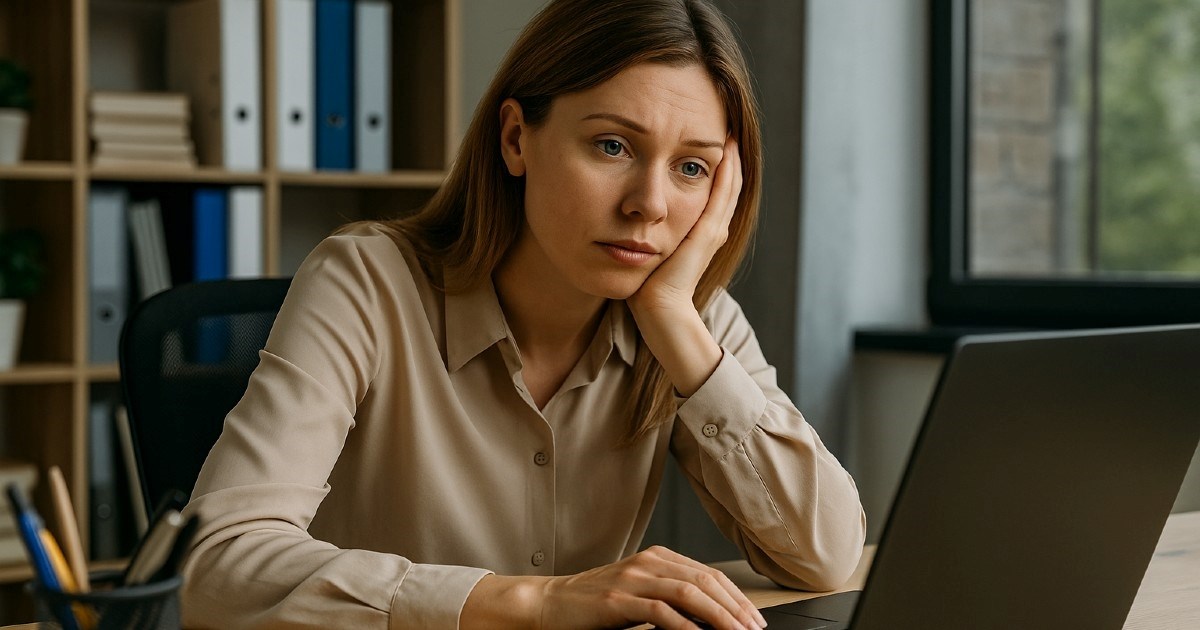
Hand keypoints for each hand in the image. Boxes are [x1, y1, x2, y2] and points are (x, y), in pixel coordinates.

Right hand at [539, 546, 766, 629]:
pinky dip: (684, 626)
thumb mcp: (638, 593)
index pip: (709, 574)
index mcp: (658, 557)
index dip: (736, 597)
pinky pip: (660, 610)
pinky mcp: (617, 598)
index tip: (753, 619)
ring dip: (718, 615)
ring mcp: (633, 578)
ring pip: (688, 593)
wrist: (550, 602)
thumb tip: (708, 618)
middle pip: (705, 581)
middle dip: (735, 607)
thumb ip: (670, 598)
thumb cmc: (594, 603)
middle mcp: (649, 562)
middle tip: (753, 629)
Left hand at [627, 137, 742, 316]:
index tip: (711, 140)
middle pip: (729, 184)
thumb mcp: (652, 248)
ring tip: (730, 130)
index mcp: (703, 232)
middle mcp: (714, 228)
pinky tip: (725, 149)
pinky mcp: (708, 232)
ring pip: (730, 185)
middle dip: (728, 156)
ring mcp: (714, 230)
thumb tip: (630, 213)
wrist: (659, 309)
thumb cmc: (648, 285)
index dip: (717, 166)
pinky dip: (727, 171)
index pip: (716, 191)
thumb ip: (649, 230)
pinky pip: (722, 194)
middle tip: (727, 127)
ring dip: (732, 158)